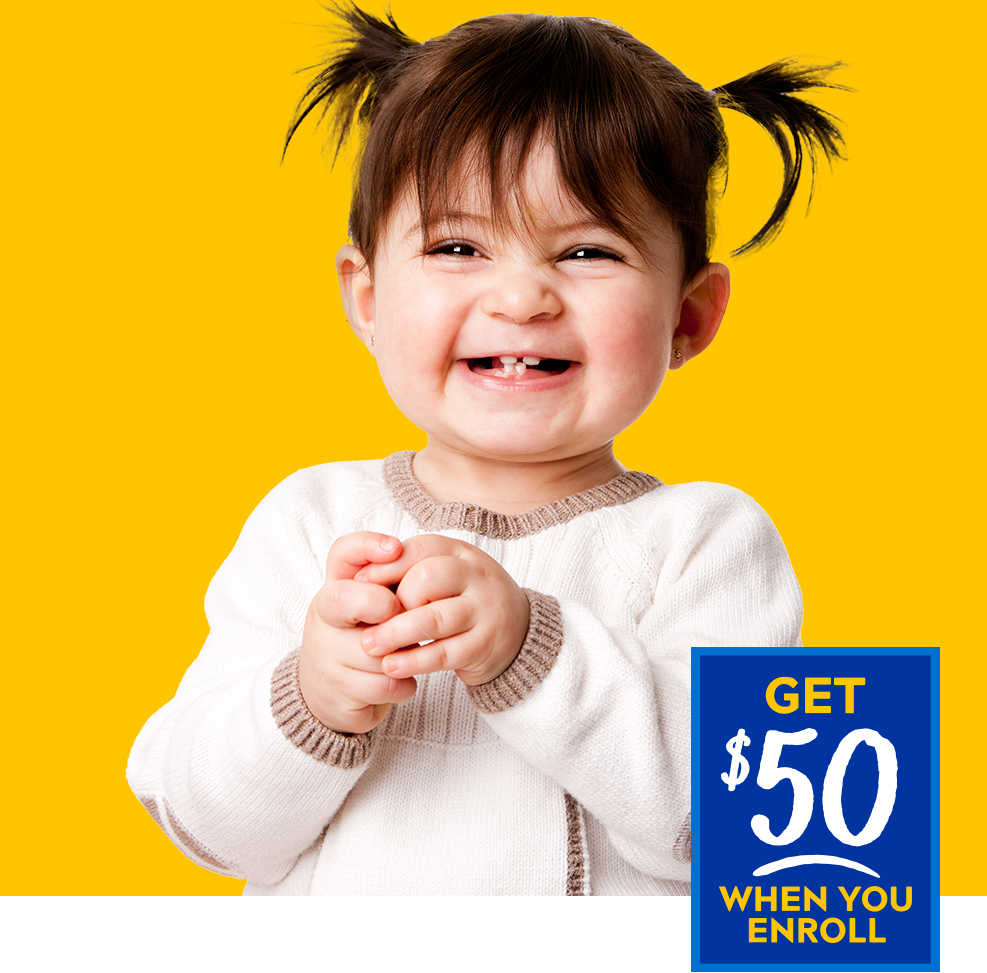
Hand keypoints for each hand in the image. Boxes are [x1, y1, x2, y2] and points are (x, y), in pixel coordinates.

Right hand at [299, 532, 417, 733]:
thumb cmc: (360, 638)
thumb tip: (408, 557)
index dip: (367, 545)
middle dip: (383, 605)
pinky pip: (385, 685)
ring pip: (377, 651)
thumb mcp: (370, 605)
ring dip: (404, 656)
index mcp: (334, 589)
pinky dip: (404, 686)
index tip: (395, 548)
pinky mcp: (337, 692)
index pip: (342, 554)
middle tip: (400, 617)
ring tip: (404, 656)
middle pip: (345, 598)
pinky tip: (400, 680)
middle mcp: (323, 619)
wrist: (328, 694)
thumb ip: (388, 582)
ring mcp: (326, 656)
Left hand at [353, 534, 530, 685]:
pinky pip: (444, 654)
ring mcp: (485, 610)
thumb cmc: (463, 599)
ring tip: (369, 646)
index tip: (357, 583)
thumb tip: (361, 577)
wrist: (517, 632)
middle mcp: (477, 576)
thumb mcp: (443, 575)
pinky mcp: (485, 645)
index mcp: (461, 552)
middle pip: (427, 578)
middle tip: (370, 619)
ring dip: (396, 634)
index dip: (386, 566)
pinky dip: (413, 661)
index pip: (420, 549)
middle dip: (394, 601)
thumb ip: (408, 570)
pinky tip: (391, 666)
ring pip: (434, 619)